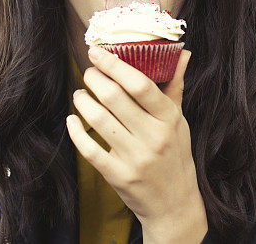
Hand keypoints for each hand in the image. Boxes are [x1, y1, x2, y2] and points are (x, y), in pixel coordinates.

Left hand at [67, 46, 207, 242]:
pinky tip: (72, 119)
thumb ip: (175, 86)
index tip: (98, 51)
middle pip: (114, 98)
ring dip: (82, 101)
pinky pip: (89, 149)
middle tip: (88, 71)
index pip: (140, 84)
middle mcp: (153, 137)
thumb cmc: (175, 155)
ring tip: (79, 93)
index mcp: (169, 119)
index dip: (115, 65)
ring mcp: (135, 158)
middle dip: (94, 78)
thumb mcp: (180, 121)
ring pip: (99, 120)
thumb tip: (183, 53)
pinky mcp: (118, 176)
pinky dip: (75, 131)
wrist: (174, 203)